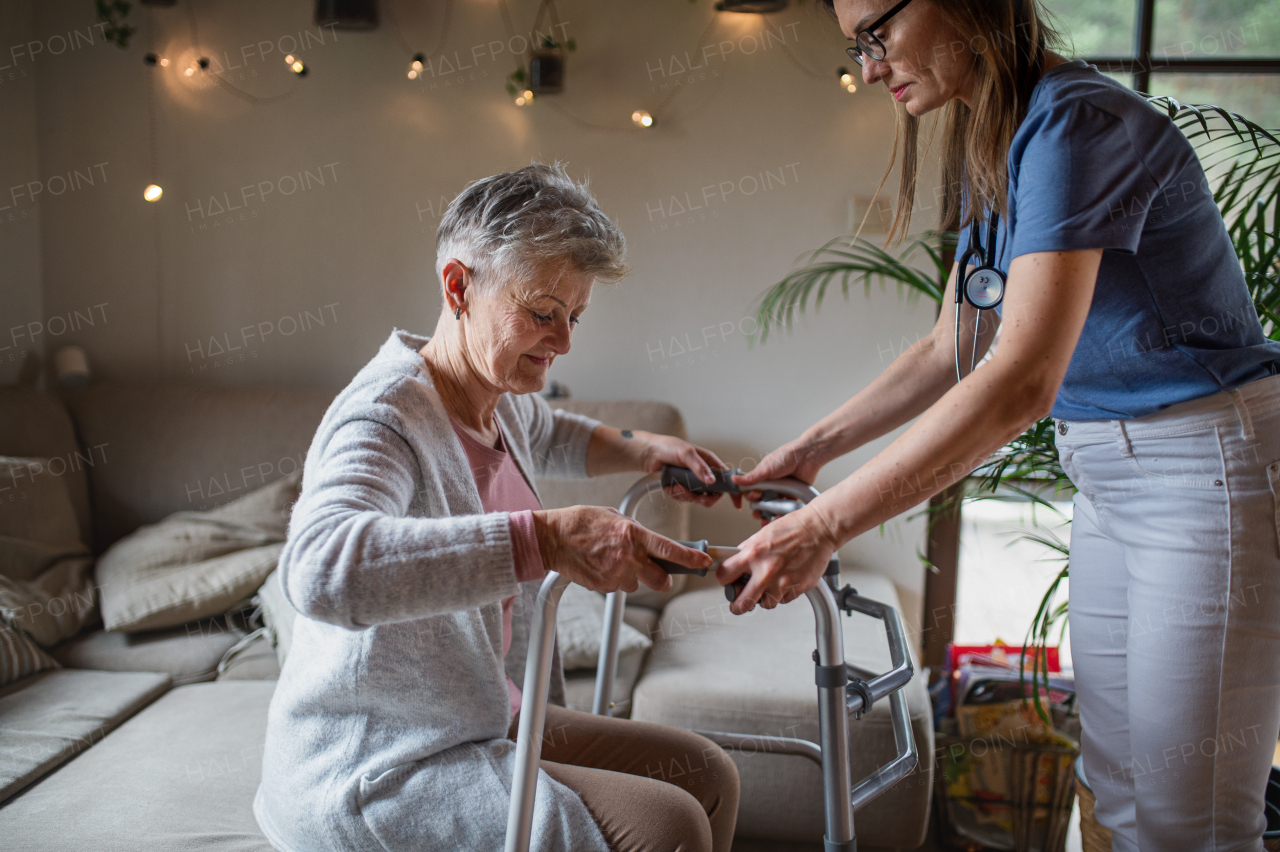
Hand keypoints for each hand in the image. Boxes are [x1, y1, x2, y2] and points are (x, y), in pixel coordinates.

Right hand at [532, 506, 712, 592]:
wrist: (551, 538)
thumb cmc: (581, 522)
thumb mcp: (613, 517)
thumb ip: (634, 531)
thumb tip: (649, 542)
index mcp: (634, 535)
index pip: (671, 550)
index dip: (691, 558)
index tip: (704, 562)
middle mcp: (628, 556)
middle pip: (660, 580)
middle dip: (661, 578)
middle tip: (653, 570)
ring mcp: (615, 574)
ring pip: (636, 585)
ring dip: (631, 577)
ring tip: (612, 561)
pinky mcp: (602, 586)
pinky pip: (616, 588)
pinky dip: (612, 580)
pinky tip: (600, 566)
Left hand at [633, 432, 730, 508]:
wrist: (649, 453)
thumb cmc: (669, 447)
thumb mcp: (686, 453)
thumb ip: (699, 467)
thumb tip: (712, 481)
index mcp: (709, 463)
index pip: (726, 478)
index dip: (732, 491)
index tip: (736, 504)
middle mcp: (703, 474)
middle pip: (713, 494)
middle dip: (702, 498)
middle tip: (693, 496)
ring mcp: (692, 482)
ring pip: (696, 498)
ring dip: (685, 495)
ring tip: (675, 486)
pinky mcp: (681, 487)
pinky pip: (683, 498)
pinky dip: (675, 494)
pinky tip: (669, 486)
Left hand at [716, 506, 837, 615]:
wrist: (819, 530)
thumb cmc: (793, 529)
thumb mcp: (761, 535)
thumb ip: (746, 552)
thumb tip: (735, 565)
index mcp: (753, 554)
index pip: (724, 575)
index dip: (723, 579)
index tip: (726, 581)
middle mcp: (767, 570)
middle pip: (742, 603)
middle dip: (736, 606)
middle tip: (737, 604)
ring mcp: (783, 582)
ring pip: (765, 604)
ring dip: (763, 599)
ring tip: (767, 587)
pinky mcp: (798, 588)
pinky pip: (784, 600)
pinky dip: (781, 594)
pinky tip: (784, 581)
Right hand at [732, 437, 826, 519]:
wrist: (807, 457)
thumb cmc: (786, 457)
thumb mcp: (766, 468)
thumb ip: (751, 477)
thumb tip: (734, 479)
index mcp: (761, 478)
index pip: (750, 491)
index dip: (749, 498)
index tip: (751, 500)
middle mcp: (770, 486)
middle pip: (760, 502)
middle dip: (757, 509)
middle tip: (759, 512)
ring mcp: (781, 492)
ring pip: (772, 508)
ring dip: (768, 515)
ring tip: (767, 520)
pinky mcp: (792, 496)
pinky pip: (785, 509)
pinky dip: (782, 514)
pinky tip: (780, 518)